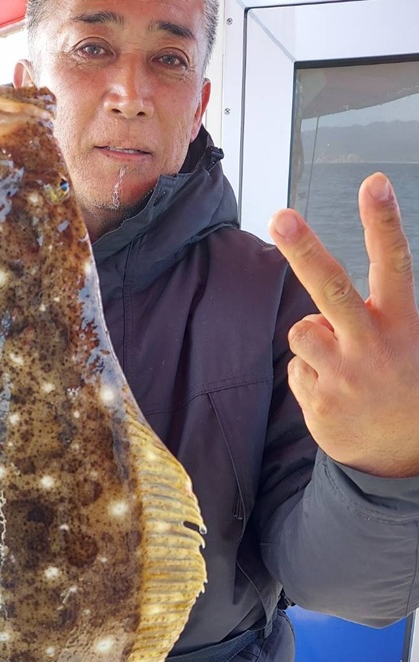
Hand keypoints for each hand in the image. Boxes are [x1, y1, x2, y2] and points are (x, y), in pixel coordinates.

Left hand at [269, 173, 418, 477]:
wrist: (403, 453)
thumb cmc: (401, 382)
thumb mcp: (407, 340)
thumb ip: (371, 315)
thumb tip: (317, 310)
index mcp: (400, 323)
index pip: (394, 263)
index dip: (384, 222)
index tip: (374, 182)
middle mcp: (372, 345)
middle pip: (331, 287)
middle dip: (304, 249)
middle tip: (280, 216)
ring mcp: (344, 376)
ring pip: (301, 330)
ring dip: (313, 340)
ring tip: (341, 363)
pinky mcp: (319, 402)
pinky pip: (296, 368)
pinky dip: (310, 374)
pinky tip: (335, 392)